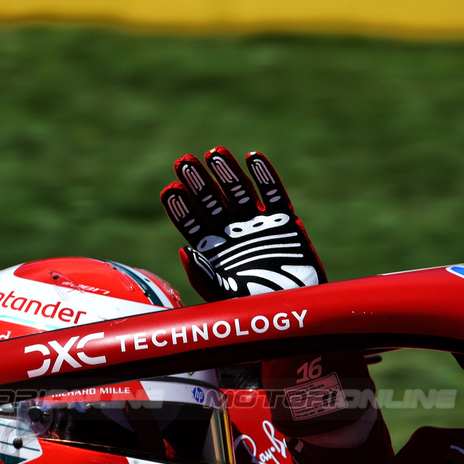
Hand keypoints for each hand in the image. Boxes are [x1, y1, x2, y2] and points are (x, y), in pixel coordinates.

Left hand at [160, 147, 325, 300]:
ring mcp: (256, 224)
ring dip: (226, 172)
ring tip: (214, 153)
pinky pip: (274, 194)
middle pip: (210, 201)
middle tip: (183, 162)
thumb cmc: (254, 307)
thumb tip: (184, 251)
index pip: (191, 222)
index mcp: (212, 249)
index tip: (170, 189)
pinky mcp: (283, 221)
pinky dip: (265, 176)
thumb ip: (203, 275)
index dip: (181, 207)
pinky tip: (253, 158)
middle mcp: (231, 232)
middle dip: (197, 182)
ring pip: (238, 191)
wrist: (293, 310)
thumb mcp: (223, 296)